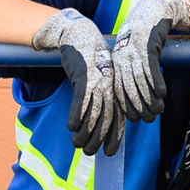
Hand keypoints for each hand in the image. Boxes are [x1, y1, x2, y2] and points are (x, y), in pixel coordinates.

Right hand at [32, 9, 123, 156]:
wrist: (81, 36)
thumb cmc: (89, 62)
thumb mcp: (98, 81)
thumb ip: (100, 100)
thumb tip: (95, 124)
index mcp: (115, 89)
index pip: (118, 117)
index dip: (114, 136)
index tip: (110, 152)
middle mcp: (109, 86)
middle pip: (106, 117)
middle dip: (98, 137)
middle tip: (89, 153)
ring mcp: (97, 80)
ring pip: (93, 110)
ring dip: (85, 130)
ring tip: (77, 144)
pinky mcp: (83, 74)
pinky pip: (81, 97)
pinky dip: (77, 113)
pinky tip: (71, 127)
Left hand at [112, 0, 189, 123]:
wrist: (153, 9)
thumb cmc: (142, 34)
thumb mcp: (132, 51)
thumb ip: (129, 69)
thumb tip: (132, 93)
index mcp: (116, 59)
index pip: (118, 88)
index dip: (126, 106)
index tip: (134, 120)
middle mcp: (123, 55)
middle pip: (129, 87)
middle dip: (138, 106)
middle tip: (148, 120)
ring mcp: (134, 49)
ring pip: (140, 79)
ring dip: (149, 98)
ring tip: (158, 111)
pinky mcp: (148, 44)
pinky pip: (151, 67)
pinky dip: (156, 82)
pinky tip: (162, 94)